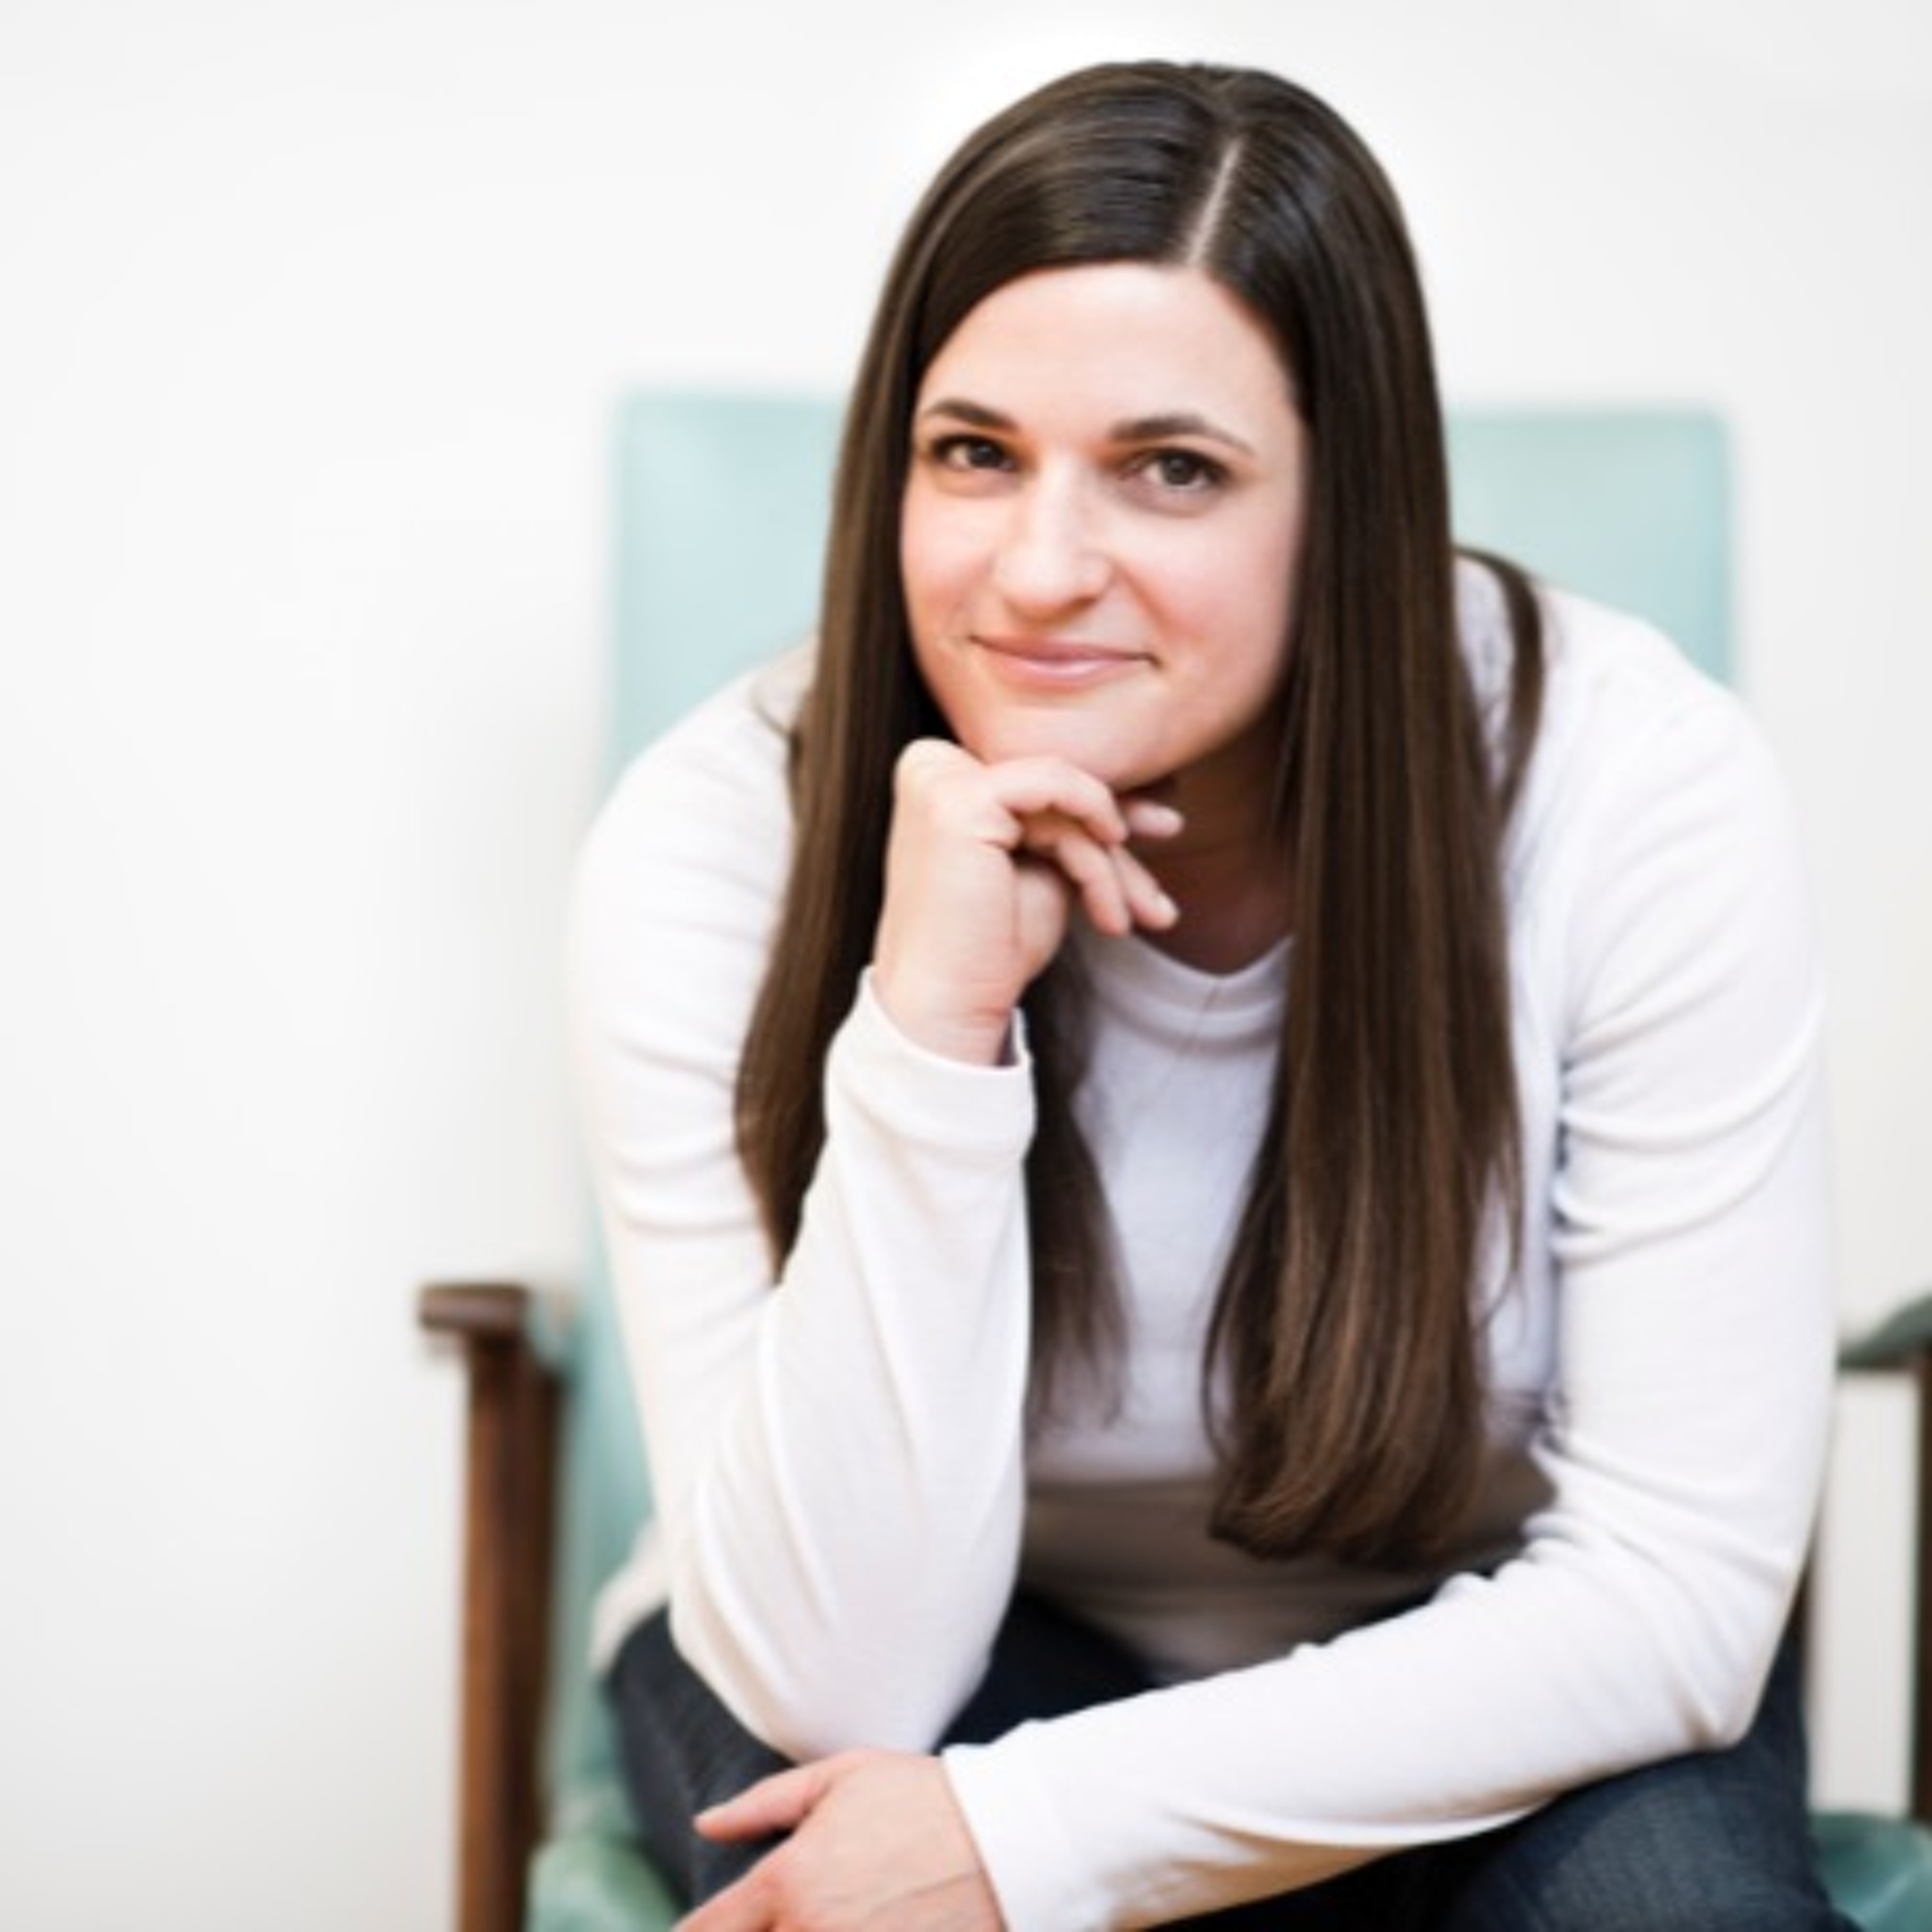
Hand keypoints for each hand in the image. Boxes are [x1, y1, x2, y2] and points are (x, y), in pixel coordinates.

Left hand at [679, 1749, 1002, 1931]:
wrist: (1006, 1839)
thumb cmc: (921, 1798)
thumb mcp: (840, 1778)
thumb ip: (762, 1806)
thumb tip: (705, 1824)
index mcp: (789, 1880)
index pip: (710, 1929)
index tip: (698, 1931)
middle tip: (771, 1920)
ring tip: (815, 1922)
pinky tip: (852, 1931)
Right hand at [873, 740, 1181, 1063]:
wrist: (951, 1002)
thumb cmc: (992, 945)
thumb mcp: (1047, 865)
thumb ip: (1078, 821)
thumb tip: (1156, 790)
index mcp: (941, 775)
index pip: (1041, 777)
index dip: (1106, 806)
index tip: (1162, 827)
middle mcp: (931, 764)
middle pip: (1053, 783)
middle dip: (1118, 836)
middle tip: (1156, 888)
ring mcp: (939, 777)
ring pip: (1063, 792)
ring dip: (1106, 861)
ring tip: (1126, 917)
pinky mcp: (959, 799)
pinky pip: (1056, 791)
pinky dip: (1092, 847)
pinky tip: (1110, 897)